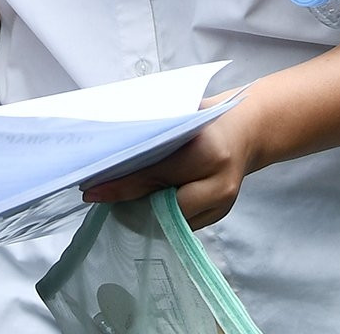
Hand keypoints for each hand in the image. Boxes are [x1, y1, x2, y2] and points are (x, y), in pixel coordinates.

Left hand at [80, 95, 259, 230]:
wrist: (247, 130)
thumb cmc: (208, 117)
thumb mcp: (181, 116)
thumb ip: (152, 134)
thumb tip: (109, 152)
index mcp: (208, 152)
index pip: (156, 173)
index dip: (122, 183)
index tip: (92, 188)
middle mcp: (219, 183)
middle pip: (163, 203)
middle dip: (128, 201)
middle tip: (96, 195)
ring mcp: (222, 204)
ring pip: (171, 220)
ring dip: (141, 212)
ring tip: (113, 200)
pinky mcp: (219, 216)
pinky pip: (181, 223)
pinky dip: (159, 215)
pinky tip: (139, 204)